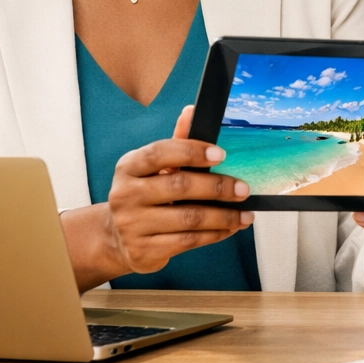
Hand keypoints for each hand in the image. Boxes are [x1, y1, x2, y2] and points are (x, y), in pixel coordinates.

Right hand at [60, 104, 251, 290]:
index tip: (221, 154)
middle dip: (217, 187)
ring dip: (223, 216)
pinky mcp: (144, 251)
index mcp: (129, 166)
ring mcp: (132, 225)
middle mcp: (125, 195)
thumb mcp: (155, 168)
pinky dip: (214, 234)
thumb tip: (192, 111)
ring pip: (188, 219)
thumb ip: (177, 142)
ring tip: (245, 214)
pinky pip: (188, 241)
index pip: (160, 153)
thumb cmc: (145, 195)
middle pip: (179, 186)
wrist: (118, 238)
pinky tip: (229, 228)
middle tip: (243, 189)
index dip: (192, 151)